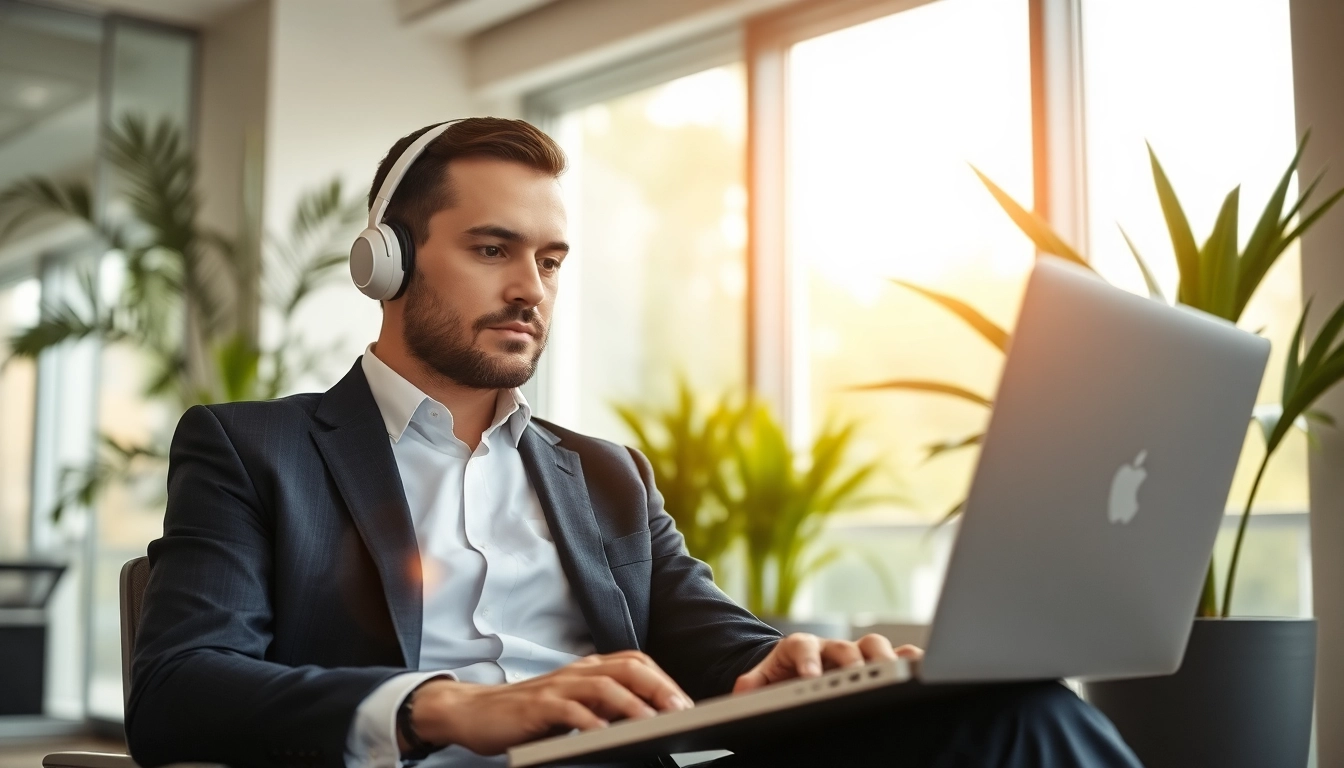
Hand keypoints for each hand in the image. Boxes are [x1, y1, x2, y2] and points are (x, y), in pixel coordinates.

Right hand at [405, 651, 693, 755]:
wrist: (477, 712)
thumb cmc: (532, 712)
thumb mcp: (575, 705)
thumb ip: (605, 705)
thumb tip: (646, 717)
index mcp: (591, 668)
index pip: (636, 663)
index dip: (664, 680)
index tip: (687, 704)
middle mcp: (579, 671)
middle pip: (629, 668)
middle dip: (660, 688)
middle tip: (682, 711)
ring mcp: (559, 686)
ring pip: (605, 686)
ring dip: (634, 705)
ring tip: (655, 723)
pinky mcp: (539, 705)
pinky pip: (570, 710)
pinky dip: (591, 721)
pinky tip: (606, 735)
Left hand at [733, 633, 924, 693]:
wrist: (799, 670)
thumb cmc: (784, 677)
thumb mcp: (764, 682)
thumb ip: (753, 685)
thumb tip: (742, 691)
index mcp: (799, 648)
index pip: (802, 646)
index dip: (807, 659)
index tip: (811, 676)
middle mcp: (830, 647)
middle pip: (843, 644)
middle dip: (851, 660)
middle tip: (857, 675)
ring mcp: (856, 652)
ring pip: (874, 644)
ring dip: (883, 657)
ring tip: (893, 673)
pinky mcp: (877, 661)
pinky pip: (898, 654)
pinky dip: (910, 659)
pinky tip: (921, 670)